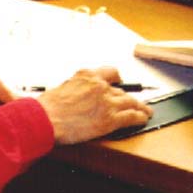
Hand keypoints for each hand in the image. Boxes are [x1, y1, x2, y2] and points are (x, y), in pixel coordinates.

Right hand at [36, 66, 152, 144]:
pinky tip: (143, 119)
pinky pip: (132, 116)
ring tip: (146, 111)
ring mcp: (107, 102)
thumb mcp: (63, 86)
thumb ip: (77, 86)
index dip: (118, 79)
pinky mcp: (110, 119)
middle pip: (121, 91)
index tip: (120, 82)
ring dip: (140, 107)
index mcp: (87, 75)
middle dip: (128, 98)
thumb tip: (79, 93)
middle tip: (134, 102)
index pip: (110, 73)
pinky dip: (140, 117)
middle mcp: (99, 86)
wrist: (47, 118)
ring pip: (131, 102)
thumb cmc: (49, 106)